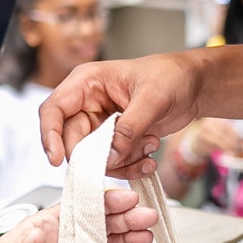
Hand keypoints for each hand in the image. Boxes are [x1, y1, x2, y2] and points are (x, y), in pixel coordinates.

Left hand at [0, 189, 156, 242]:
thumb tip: (35, 234)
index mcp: (46, 226)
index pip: (80, 207)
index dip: (104, 201)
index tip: (126, 198)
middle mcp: (62, 241)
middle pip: (100, 224)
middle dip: (125, 219)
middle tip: (146, 217)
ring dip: (127, 241)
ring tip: (145, 238)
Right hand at [41, 53, 210, 174]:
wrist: (192, 86)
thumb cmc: (171, 76)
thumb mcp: (152, 98)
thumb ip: (129, 128)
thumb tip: (109, 156)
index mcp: (87, 83)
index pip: (53, 110)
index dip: (50, 135)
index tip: (57, 159)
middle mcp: (88, 104)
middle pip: (73, 141)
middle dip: (98, 156)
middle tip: (125, 156)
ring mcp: (100, 124)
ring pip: (94, 158)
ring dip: (122, 161)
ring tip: (149, 145)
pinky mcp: (114, 140)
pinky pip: (112, 163)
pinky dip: (130, 166)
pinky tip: (149, 155)